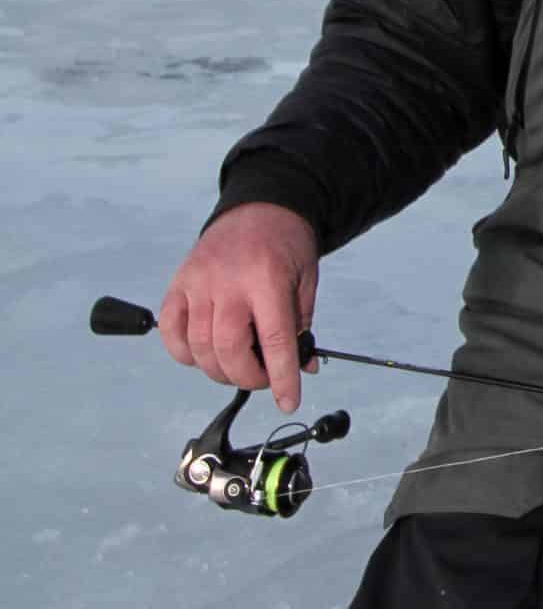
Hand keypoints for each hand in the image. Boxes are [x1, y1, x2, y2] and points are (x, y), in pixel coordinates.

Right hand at [158, 203, 320, 412]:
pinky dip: (185, 353)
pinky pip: (171, 332)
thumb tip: (302, 367)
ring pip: (198, 347)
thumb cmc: (284, 244)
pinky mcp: (178, 284)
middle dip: (248, 377)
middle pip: (228, 349)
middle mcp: (227, 281)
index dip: (282, 377)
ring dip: (219, 370)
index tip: (288, 401)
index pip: (274, 339)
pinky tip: (206, 353)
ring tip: (238, 365)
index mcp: (266, 278)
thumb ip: (301, 327)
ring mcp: (197, 282)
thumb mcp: (306, 282)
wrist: (259, 207)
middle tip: (263, 377)